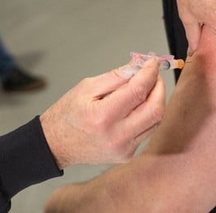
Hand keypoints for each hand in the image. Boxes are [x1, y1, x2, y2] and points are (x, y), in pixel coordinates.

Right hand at [40, 57, 164, 168]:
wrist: (56, 144)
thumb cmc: (67, 115)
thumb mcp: (86, 87)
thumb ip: (115, 77)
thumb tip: (138, 66)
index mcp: (103, 116)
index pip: (138, 91)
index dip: (149, 73)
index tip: (152, 62)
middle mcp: (116, 136)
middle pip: (155, 110)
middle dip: (159, 88)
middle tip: (154, 74)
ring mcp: (124, 148)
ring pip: (155, 121)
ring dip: (156, 101)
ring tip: (147, 87)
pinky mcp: (127, 154)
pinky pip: (147, 131)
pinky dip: (147, 115)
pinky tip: (138, 105)